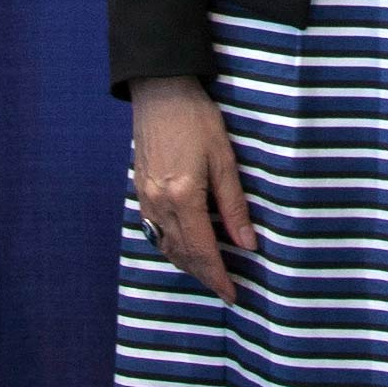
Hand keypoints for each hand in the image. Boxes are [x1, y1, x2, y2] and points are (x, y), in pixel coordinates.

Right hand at [129, 77, 257, 301]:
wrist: (159, 91)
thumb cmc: (196, 119)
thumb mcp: (224, 159)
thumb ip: (234, 205)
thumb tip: (248, 244)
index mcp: (182, 198)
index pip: (202, 250)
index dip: (218, 276)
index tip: (232, 295)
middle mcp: (159, 204)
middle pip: (182, 254)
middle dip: (204, 275)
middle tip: (224, 289)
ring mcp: (145, 199)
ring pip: (166, 246)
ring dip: (187, 264)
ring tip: (209, 272)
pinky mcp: (140, 190)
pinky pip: (154, 231)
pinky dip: (171, 246)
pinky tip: (185, 246)